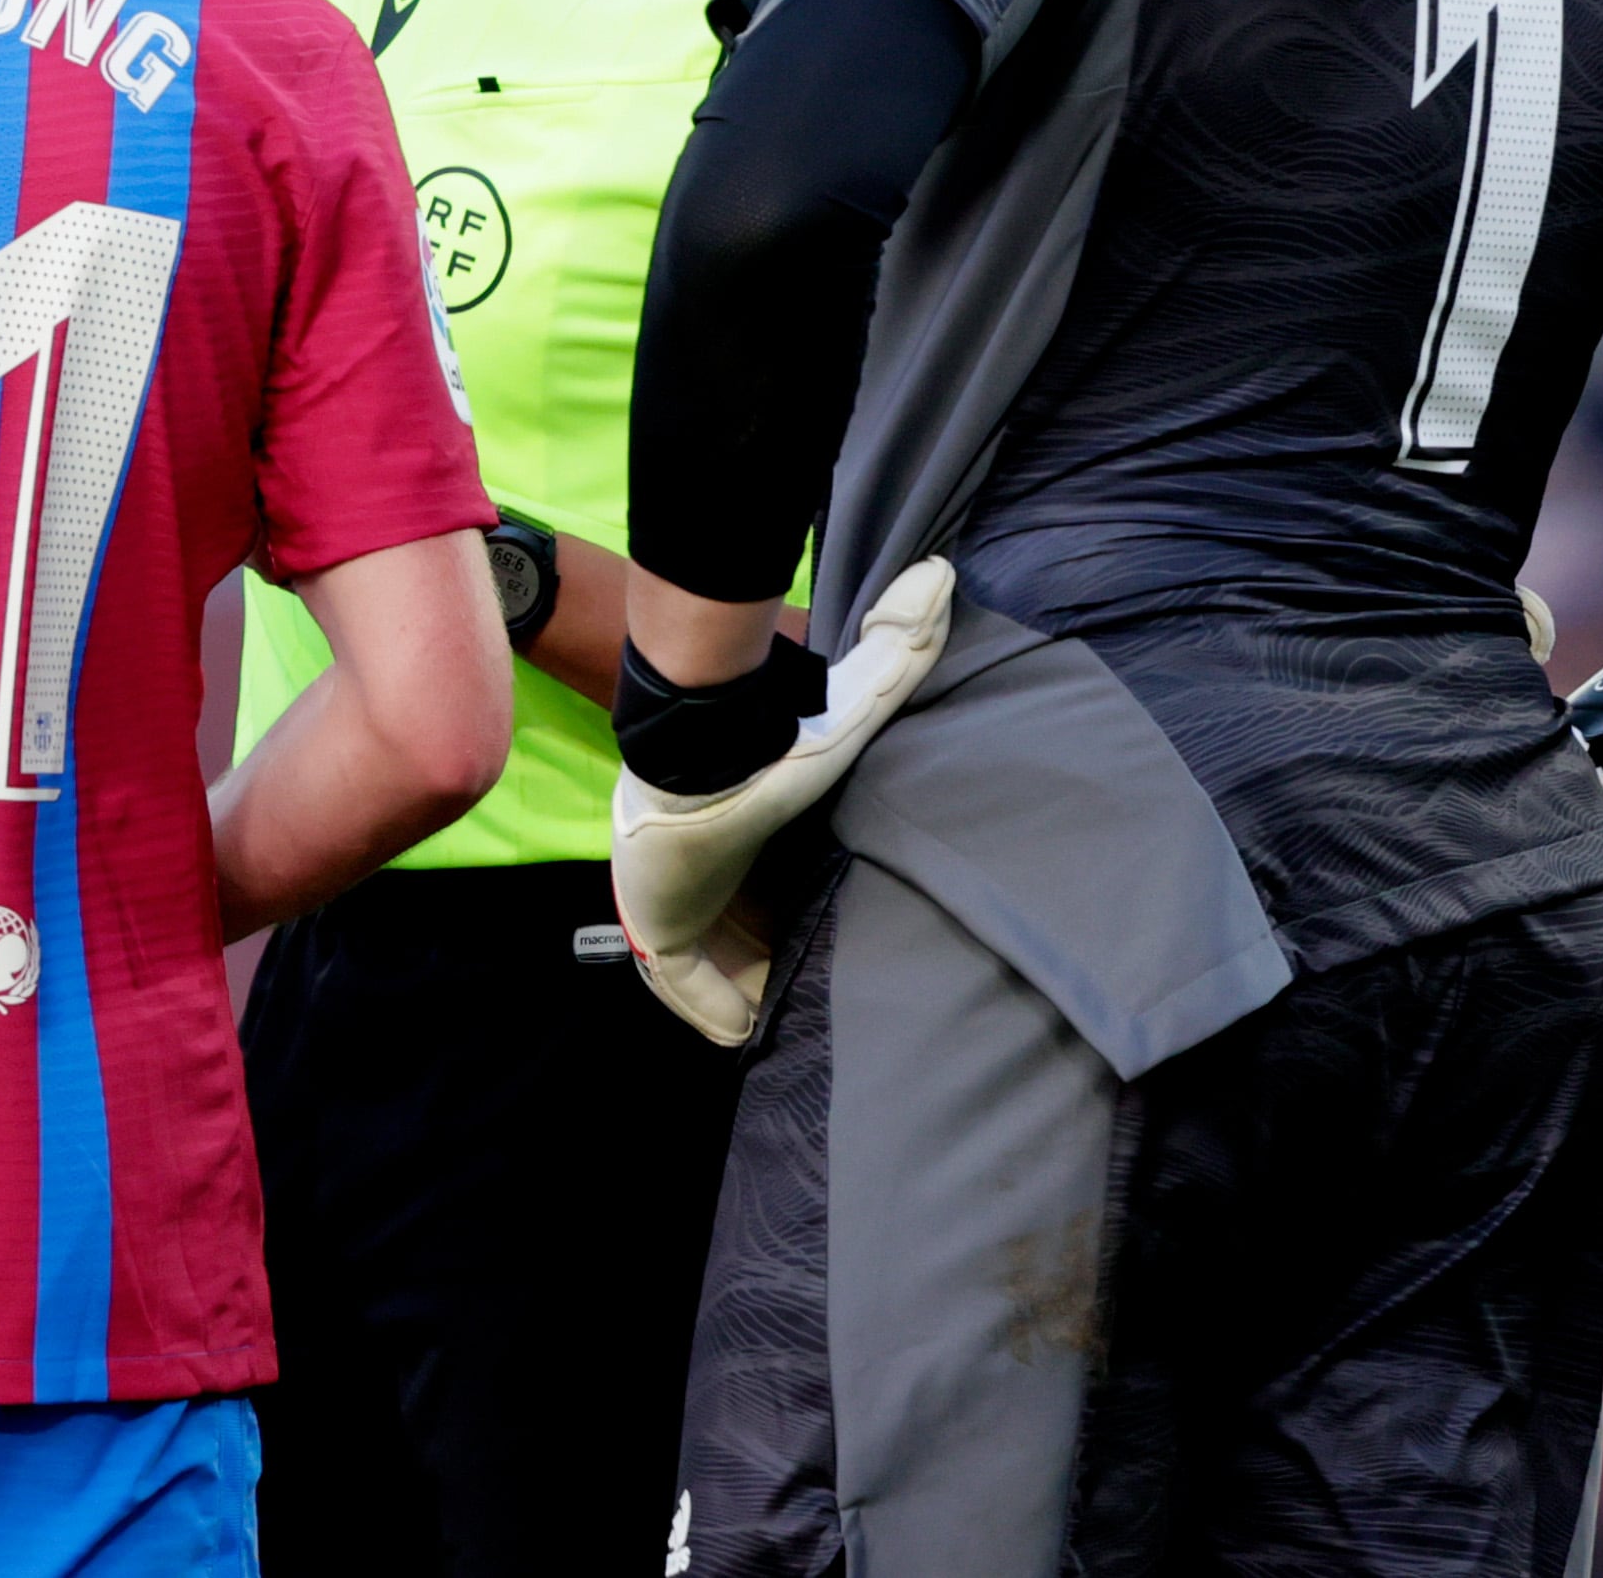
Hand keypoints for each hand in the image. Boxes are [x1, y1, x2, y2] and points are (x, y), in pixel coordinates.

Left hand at [609, 556, 950, 1044]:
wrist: (698, 754)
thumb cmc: (773, 744)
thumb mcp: (851, 709)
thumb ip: (897, 650)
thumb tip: (942, 576)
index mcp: (760, 842)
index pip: (781, 899)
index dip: (802, 932)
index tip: (836, 953)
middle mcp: (722, 874)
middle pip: (752, 942)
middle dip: (778, 969)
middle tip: (819, 998)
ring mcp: (685, 905)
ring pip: (721, 973)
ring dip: (747, 992)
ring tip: (784, 1017)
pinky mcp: (660, 931)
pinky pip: (690, 993)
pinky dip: (717, 1012)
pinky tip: (746, 1026)